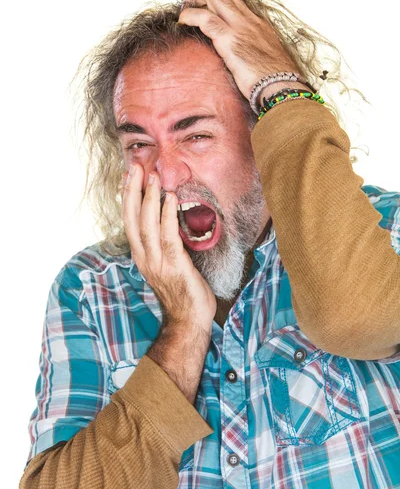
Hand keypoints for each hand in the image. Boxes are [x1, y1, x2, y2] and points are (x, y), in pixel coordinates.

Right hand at [122, 164, 216, 335]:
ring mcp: (158, 263)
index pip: (129, 221)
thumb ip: (162, 244)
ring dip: (149, 199)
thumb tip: (167, 220)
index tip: (128, 175)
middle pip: (133, 219)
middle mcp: (145, 257)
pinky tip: (170, 199)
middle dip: (133, 191)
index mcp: (142, 255)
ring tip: (152, 177)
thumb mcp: (166, 265)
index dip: (128, 197)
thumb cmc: (182, 291)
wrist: (189, 321)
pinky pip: (168, 237)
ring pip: (147, 225)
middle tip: (135, 167)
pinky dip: (167, 216)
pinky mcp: (175, 267)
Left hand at [178, 0, 300, 98]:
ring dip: (195, 1)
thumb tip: (245, 63)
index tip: (207, 7)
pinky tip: (182, 21)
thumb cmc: (277, 80)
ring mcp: (239, 28)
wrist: (282, 85)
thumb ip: (254, 54)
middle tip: (191, 4)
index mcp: (259, 26)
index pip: (236, 2)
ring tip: (184, 11)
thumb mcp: (266, 60)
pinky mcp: (229, 39)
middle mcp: (249, 21)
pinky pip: (205, 19)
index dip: (219, 0)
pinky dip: (190, 16)